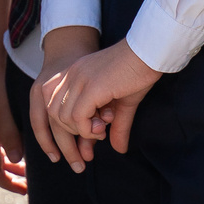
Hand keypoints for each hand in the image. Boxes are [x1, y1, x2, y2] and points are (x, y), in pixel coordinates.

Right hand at [0, 54, 26, 194]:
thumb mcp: (2, 112)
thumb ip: (9, 136)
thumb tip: (17, 160)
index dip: (9, 184)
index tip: (25, 192)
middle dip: (10, 179)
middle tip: (28, 186)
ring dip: (11, 167)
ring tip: (27, 172)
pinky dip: (9, 154)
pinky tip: (21, 150)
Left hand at [42, 38, 158, 167]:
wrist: (149, 54)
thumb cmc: (138, 73)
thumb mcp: (123, 104)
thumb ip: (116, 125)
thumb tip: (119, 150)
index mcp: (74, 74)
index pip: (55, 104)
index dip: (69, 124)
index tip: (92, 132)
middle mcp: (72, 75)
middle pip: (54, 112)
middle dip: (72, 132)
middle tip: (96, 135)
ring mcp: (79, 79)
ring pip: (63, 117)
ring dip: (82, 131)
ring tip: (102, 130)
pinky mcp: (91, 87)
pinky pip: (78, 117)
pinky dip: (88, 130)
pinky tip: (103, 128)